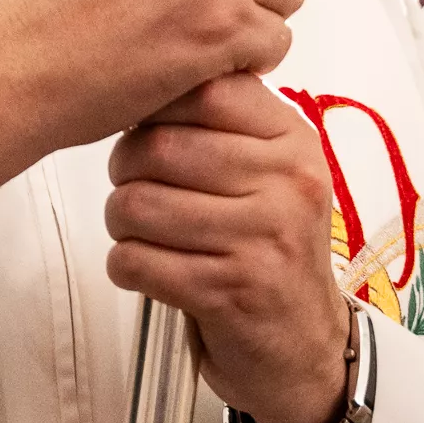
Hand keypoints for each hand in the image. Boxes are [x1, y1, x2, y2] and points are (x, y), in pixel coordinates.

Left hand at [105, 75, 351, 422]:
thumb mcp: (271, 174)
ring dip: (120, 224)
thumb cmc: (268, 250)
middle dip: (125, 171)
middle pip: (158, 146)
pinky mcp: (232, 291)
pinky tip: (148, 270)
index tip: (149, 131)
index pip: (205, 90)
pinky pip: (136, 260)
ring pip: (136, 204)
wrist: (303, 346)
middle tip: (137, 190)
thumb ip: (224, 124)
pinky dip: (125, 266)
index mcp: (293, 141)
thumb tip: (146, 76)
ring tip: (142, 233)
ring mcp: (263, 238)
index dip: (156, 107)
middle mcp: (287, 183)